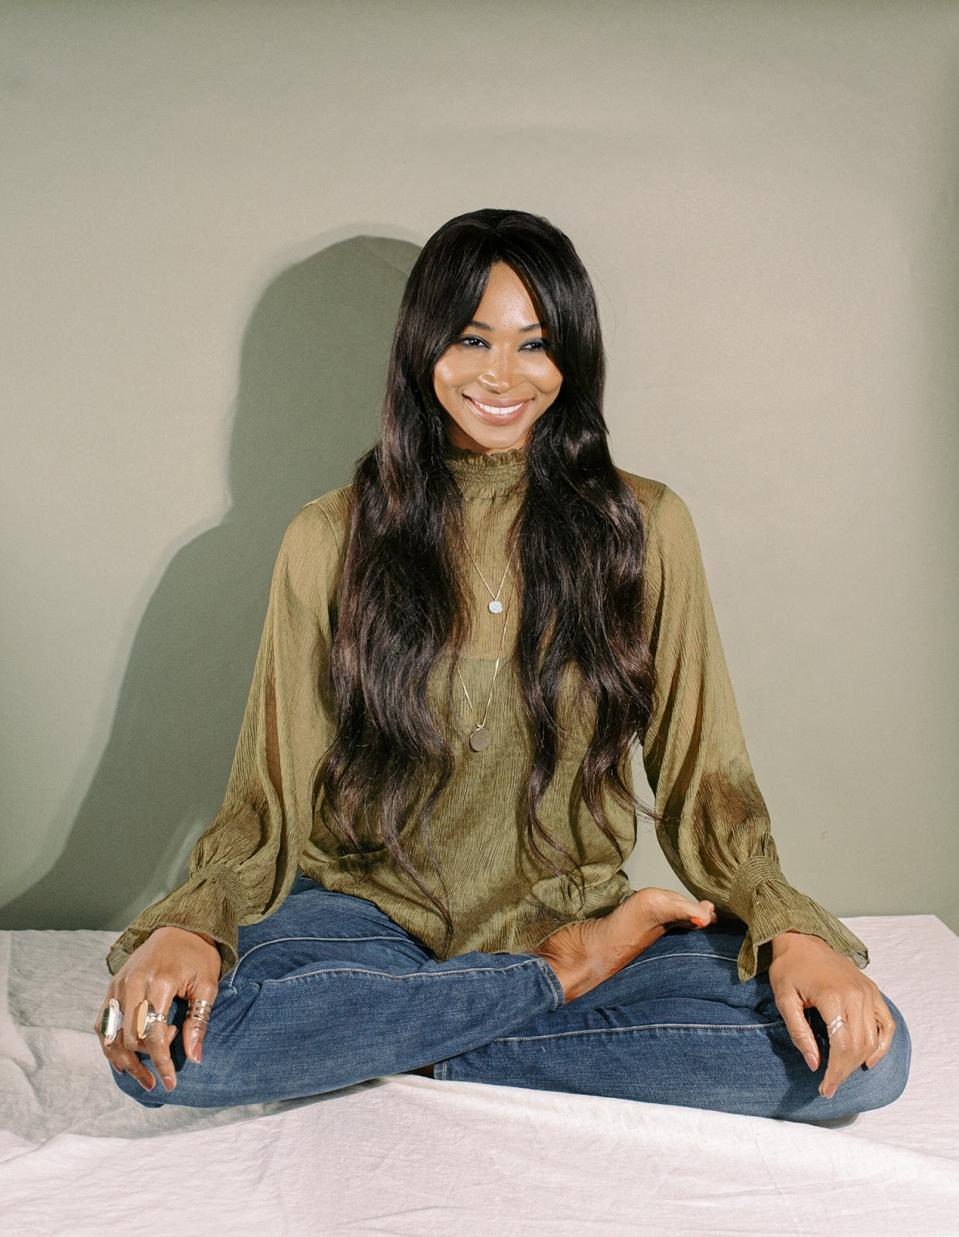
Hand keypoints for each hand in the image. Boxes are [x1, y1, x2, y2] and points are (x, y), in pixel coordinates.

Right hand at [94, 926, 220, 1092]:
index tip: (171, 1082)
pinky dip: (110, 1046)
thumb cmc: (197, 957)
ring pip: (110, 1035)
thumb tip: (194, 1059)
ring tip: (144, 1078)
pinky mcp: (111, 987)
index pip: (154, 1034)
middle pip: (131, 1038)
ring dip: (124, 1061)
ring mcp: (117, 985)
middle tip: (169, 1057)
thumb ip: (198, 1022)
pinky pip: (103, 1024)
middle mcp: (132, 984)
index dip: (162, 1062)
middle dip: (148, 1059)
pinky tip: (124, 1062)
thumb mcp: (207, 986)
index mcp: (159, 982)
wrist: (179, 928)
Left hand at [768, 931, 895, 1098]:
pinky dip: (883, 1044)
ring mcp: (868, 992)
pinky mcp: (873, 990)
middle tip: (830, 1085)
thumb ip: (799, 1033)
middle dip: (845, 1071)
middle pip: (859, 1046)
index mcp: (832, 997)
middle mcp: (855, 994)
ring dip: (860, 1061)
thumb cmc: (789, 968)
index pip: (841, 1046)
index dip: (835, 1072)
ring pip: (874, 1038)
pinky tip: (869, 1059)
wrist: (801, 939)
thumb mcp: (784, 1000)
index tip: (824, 1089)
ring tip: (842, 1073)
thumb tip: (815, 1064)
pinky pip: (887, 1023)